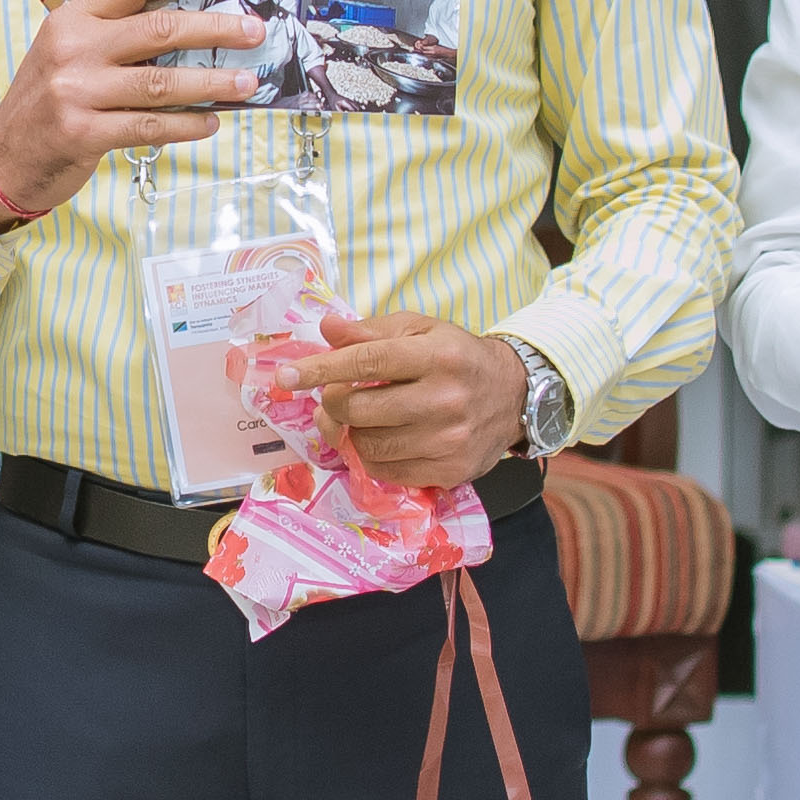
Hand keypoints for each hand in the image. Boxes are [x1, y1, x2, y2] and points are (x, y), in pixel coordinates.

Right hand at [0, 0, 261, 220]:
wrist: (2, 156)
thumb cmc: (46, 98)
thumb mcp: (66, 50)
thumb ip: (112, 32)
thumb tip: (188, 20)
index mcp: (71, 18)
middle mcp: (72, 49)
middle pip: (158, 29)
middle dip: (214, 29)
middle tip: (252, 32)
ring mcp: (75, 92)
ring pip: (162, 82)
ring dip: (212, 82)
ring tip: (245, 83)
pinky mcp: (83, 134)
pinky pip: (149, 126)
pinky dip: (186, 125)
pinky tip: (210, 122)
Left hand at [280, 313, 532, 489]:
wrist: (513, 396)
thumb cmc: (457, 357)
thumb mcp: (421, 330)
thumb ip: (372, 330)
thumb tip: (328, 329)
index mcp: (438, 355)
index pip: (366, 362)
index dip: (320, 369)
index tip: (286, 376)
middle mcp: (446, 398)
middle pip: (360, 409)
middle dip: (335, 403)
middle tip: (337, 396)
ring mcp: (449, 439)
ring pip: (368, 444)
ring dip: (350, 432)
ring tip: (358, 418)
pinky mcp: (450, 470)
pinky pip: (386, 471)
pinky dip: (371, 456)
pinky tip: (381, 438)